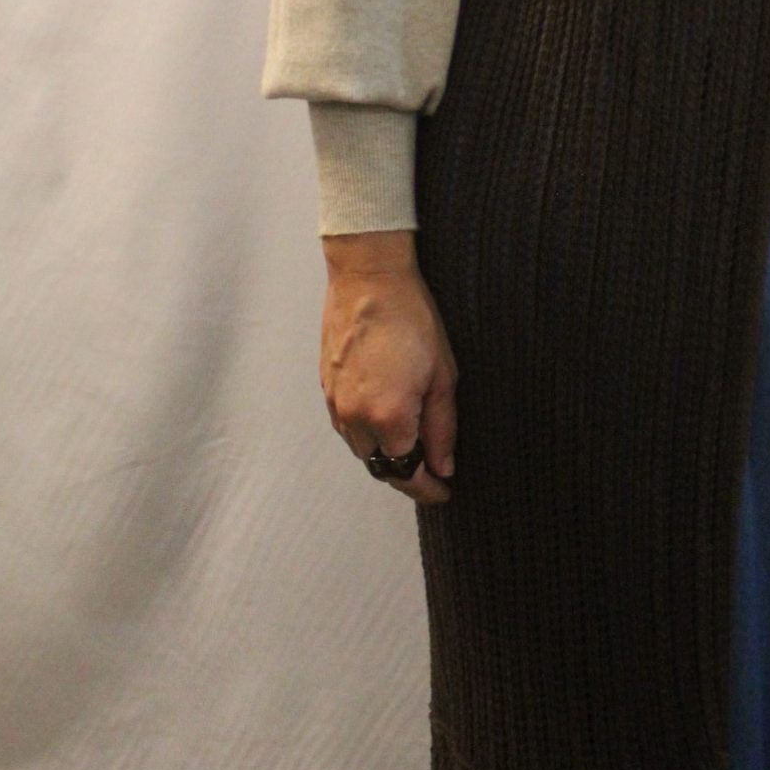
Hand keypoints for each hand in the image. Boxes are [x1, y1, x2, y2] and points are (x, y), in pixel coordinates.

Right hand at [319, 231, 458, 503]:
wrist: (368, 278)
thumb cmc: (411, 317)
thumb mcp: (442, 375)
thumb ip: (442, 427)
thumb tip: (444, 466)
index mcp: (388, 417)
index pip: (407, 473)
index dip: (427, 489)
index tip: (444, 492)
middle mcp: (355, 417)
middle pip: (380, 466)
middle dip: (406, 473)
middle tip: (432, 470)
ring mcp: (336, 403)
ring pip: (361, 448)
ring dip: (385, 452)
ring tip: (413, 444)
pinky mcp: (326, 387)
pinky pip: (346, 425)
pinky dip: (367, 431)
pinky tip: (386, 418)